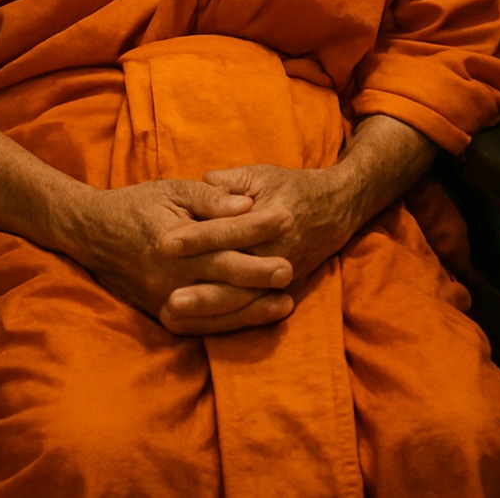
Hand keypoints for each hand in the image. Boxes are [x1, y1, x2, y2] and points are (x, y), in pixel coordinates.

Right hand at [72, 178, 294, 336]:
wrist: (91, 232)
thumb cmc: (137, 204)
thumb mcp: (173, 190)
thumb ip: (211, 198)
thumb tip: (247, 205)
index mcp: (174, 240)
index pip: (224, 238)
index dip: (258, 232)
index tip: (287, 222)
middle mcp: (169, 275)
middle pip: (224, 279)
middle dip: (261, 278)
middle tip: (291, 273)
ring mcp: (163, 299)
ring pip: (216, 311)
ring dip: (252, 310)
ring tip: (285, 305)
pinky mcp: (159, 314)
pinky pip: (199, 327)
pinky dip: (228, 325)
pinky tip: (251, 319)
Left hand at [161, 164, 351, 308]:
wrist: (335, 209)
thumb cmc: (291, 187)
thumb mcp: (261, 174)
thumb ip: (230, 181)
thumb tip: (202, 183)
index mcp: (273, 217)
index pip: (230, 230)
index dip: (197, 237)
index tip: (165, 244)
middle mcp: (280, 251)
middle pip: (236, 275)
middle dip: (203, 289)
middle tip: (168, 297)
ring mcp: (284, 276)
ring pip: (243, 301)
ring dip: (209, 311)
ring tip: (175, 315)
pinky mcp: (283, 292)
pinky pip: (251, 312)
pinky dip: (223, 321)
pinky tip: (194, 325)